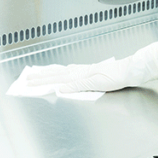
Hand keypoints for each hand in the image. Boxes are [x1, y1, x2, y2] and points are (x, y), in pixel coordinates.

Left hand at [25, 42, 157, 92]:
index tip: (33, 75)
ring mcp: (87, 75)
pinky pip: (79, 83)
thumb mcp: (96, 79)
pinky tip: (59, 88)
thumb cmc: (117, 74)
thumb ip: (80, 82)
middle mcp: (82, 71)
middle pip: (57, 73)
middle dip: (41, 77)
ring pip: (63, 76)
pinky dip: (69, 85)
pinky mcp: (95, 80)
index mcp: (81, 71)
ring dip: (48, 79)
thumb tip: (65, 86)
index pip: (59, 72)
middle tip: (26, 79)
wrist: (131, 69)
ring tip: (34, 81)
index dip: (45, 74)